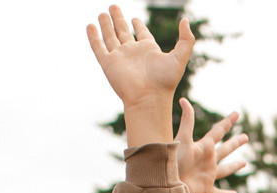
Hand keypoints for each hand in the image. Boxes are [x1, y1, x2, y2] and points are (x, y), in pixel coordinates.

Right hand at [87, 6, 192, 146]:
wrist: (148, 98)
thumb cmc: (165, 81)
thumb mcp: (180, 57)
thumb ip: (186, 39)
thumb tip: (185, 20)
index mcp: (148, 50)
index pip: (142, 33)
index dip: (138, 25)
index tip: (135, 18)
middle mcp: (133, 52)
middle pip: (123, 31)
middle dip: (119, 19)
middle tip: (114, 7)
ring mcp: (119, 57)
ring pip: (110, 37)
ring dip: (106, 25)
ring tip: (102, 13)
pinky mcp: (108, 63)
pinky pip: (98, 47)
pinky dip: (93, 37)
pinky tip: (90, 26)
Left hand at [174, 99, 246, 192]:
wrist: (165, 182)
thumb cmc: (173, 161)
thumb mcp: (182, 139)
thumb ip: (186, 121)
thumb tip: (184, 99)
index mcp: (204, 147)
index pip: (218, 132)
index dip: (227, 122)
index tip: (236, 114)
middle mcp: (208, 160)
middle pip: (225, 150)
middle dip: (235, 143)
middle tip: (245, 137)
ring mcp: (208, 175)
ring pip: (225, 170)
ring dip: (234, 166)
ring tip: (244, 162)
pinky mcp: (206, 190)